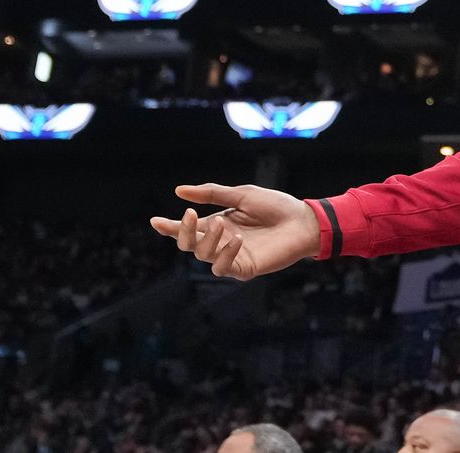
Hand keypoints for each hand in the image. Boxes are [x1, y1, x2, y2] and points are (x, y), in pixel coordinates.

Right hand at [149, 183, 321, 280]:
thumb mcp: (241, 195)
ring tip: (222, 223)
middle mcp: (221, 241)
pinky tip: (237, 240)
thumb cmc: (276, 206)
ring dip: (207, 240)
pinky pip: (225, 268)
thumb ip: (212, 194)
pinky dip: (225, 255)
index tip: (155, 220)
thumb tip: (180, 191)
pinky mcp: (245, 267)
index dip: (170, 227)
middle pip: (189, 244)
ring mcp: (232, 256)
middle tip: (190, 215)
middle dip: (183, 232)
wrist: (304, 220)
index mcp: (217, 224)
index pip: (188, 229)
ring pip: (203, 255)